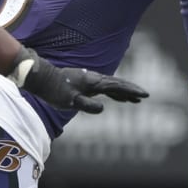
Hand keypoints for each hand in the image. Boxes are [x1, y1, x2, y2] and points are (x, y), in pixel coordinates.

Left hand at [10, 47, 147, 113]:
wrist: (42, 79)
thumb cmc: (55, 91)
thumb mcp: (70, 101)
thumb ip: (86, 105)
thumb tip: (103, 108)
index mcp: (94, 82)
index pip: (117, 86)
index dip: (131, 91)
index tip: (144, 94)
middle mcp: (95, 79)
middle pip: (118, 84)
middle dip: (132, 90)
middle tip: (145, 96)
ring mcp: (91, 81)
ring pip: (113, 86)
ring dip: (125, 92)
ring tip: (137, 100)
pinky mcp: (86, 84)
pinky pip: (106, 89)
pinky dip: (115, 93)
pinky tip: (119, 98)